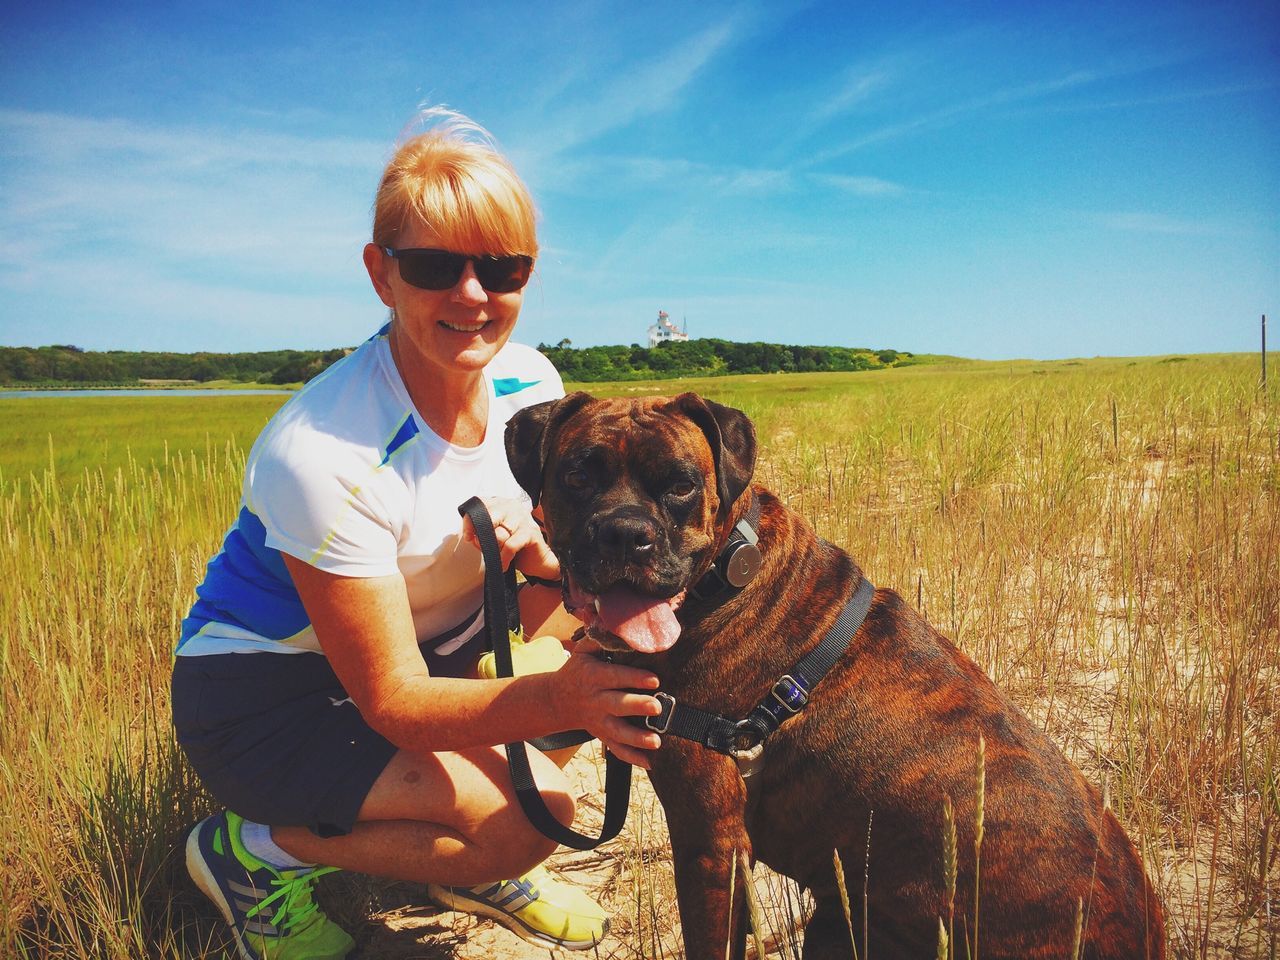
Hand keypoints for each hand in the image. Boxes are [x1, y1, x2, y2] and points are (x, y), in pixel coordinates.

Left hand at [462, 497, 559, 580]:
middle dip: (483, 537)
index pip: (480, 504)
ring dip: (495, 550)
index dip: (470, 521)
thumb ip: (481, 533)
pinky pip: (510, 545)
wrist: (537, 561)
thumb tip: (471, 536)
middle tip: (484, 548)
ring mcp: (523, 518)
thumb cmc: (512, 547)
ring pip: (498, 534)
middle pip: (488, 517)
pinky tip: (503, 565)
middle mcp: (512, 507)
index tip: (468, 536)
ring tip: (498, 557)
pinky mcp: (531, 532)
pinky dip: (504, 558)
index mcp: (501, 504)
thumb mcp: (492, 538)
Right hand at [549, 639, 663, 767]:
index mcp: (594, 678)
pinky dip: (632, 758)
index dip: (634, 678)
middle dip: (638, 707)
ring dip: (637, 738)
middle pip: (618, 705)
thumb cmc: (577, 671)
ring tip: (656, 741)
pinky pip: (616, 749)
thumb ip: (600, 638)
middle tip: (657, 707)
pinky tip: (649, 763)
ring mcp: (599, 721)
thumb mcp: (583, 652)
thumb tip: (615, 622)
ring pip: (618, 732)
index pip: (615, 677)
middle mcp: (596, 701)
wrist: (556, 700)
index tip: (654, 679)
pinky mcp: (602, 735)